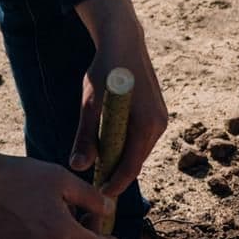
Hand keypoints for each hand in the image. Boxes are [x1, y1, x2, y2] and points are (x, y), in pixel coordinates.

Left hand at [72, 0, 167, 198]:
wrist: (123, 41)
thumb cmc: (104, 70)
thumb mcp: (90, 104)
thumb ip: (85, 137)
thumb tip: (78, 166)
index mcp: (145, 125)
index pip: (131, 166)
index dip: (115, 184)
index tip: (100, 196)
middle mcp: (158, 125)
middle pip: (136, 161)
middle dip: (117, 175)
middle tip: (95, 184)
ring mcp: (161, 119)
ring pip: (139, 151)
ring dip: (122, 160)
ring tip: (100, 166)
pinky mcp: (157, 114)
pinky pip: (142, 139)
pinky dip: (127, 146)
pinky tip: (110, 145)